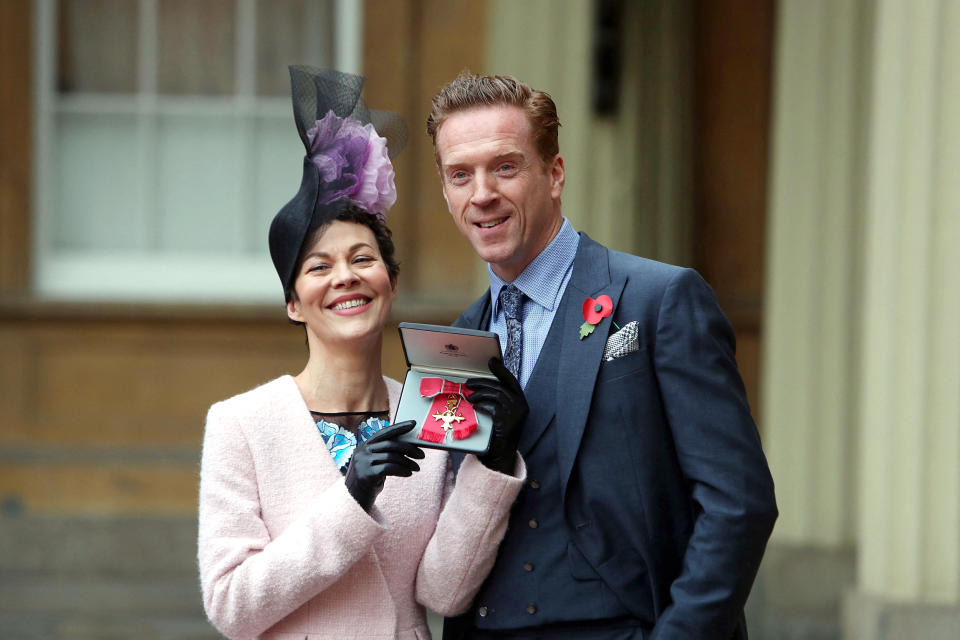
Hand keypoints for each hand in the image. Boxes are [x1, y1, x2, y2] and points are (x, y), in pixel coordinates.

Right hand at [344, 420, 423, 511]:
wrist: (354, 502)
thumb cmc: (369, 482)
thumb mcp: (375, 465)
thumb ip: (385, 454)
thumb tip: (408, 447)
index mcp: (364, 446)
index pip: (383, 432)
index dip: (399, 427)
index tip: (413, 424)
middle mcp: (362, 452)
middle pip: (390, 444)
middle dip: (409, 448)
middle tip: (421, 455)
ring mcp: (363, 463)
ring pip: (391, 456)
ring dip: (408, 462)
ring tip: (417, 468)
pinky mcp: (367, 474)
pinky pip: (390, 468)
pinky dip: (402, 470)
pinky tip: (409, 474)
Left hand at [466, 358, 527, 474]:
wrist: (502, 455)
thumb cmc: (498, 435)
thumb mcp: (501, 415)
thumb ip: (497, 401)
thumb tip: (481, 387)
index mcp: (521, 402)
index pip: (511, 380)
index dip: (501, 370)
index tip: (492, 360)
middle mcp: (521, 406)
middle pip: (501, 386)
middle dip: (483, 382)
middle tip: (469, 382)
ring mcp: (515, 413)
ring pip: (496, 394)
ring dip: (480, 393)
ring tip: (468, 396)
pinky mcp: (507, 421)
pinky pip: (493, 407)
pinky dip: (482, 404)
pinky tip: (474, 405)